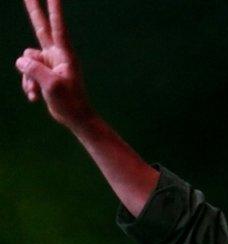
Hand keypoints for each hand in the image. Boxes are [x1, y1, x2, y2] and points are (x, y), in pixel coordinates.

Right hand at [15, 0, 94, 127]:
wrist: (75, 118)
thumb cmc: (70, 102)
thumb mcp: (52, 86)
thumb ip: (35, 70)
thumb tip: (20, 60)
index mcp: (64, 55)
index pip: (58, 27)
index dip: (55, 10)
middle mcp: (56, 54)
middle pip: (40, 27)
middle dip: (34, 9)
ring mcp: (49, 63)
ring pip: (26, 60)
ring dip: (27, 78)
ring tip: (37, 92)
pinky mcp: (44, 72)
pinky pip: (27, 72)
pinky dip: (28, 85)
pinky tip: (35, 97)